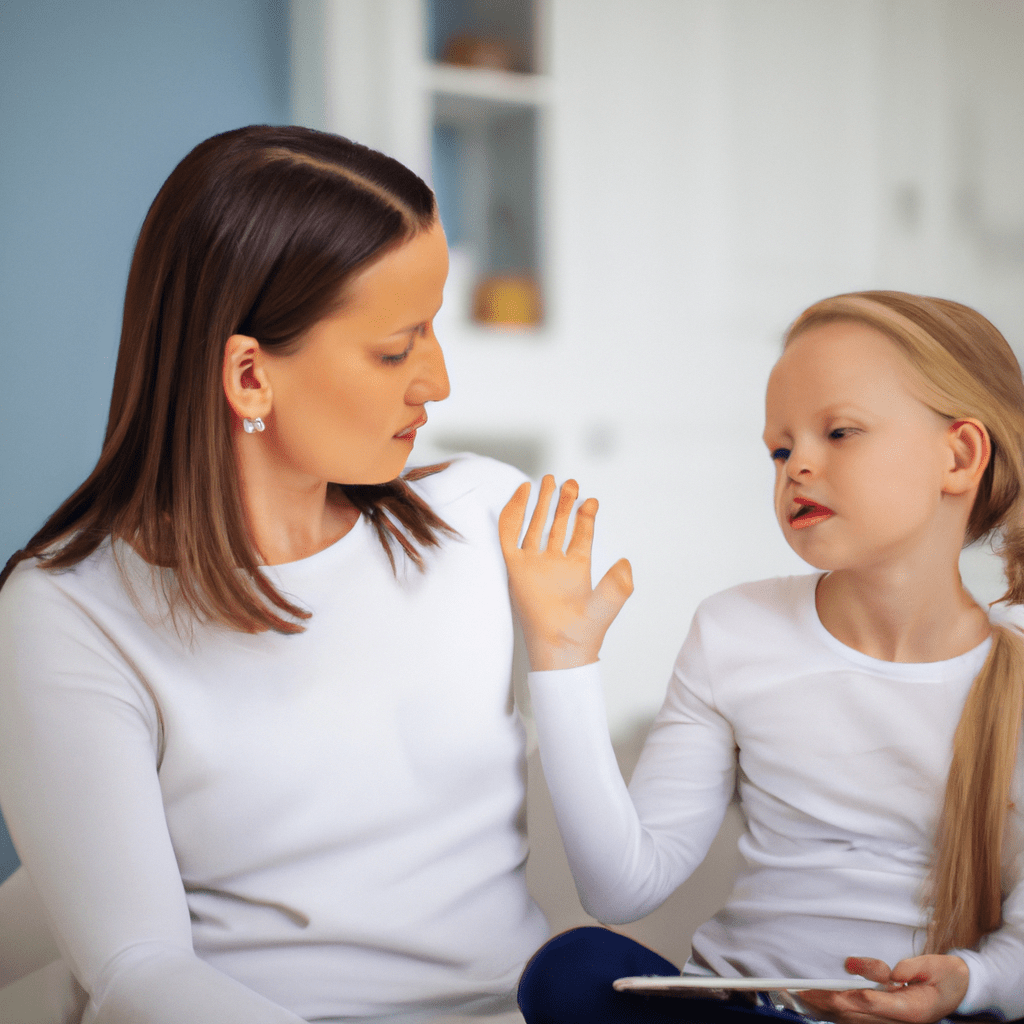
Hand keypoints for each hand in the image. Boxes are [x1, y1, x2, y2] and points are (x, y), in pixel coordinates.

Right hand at [499, 476, 632, 670]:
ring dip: (543, 504)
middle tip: (570, 482)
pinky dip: (514, 513)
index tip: (591, 500)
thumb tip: (625, 562)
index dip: (586, 516)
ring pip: (536, 525)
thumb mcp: (609, 603)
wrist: (560, 648)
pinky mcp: (516, 568)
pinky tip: (522, 494)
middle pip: (558, 525)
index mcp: (577, 568)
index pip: (581, 535)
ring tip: (549, 480)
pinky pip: (510, 535)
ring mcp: (534, 564)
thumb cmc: (584, 632)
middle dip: (564, 503)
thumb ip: (619, 583)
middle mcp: (555, 564)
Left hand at [798, 954, 968, 1023]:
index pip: (879, 1004)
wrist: (957, 991)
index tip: (839, 990)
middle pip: (858, 1013)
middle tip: (806, 990)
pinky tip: (817, 1002)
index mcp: (913, 1009)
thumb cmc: (945, 976)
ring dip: (827, 1007)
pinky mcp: (883, 1019)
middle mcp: (899, 1020)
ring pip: (853, 1019)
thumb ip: (913, 967)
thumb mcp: (936, 966)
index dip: (858, 997)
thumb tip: (892, 972)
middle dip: (831, 1001)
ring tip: (803, 996)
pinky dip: (835, 1011)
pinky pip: (855, 1018)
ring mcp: (890, 1022)